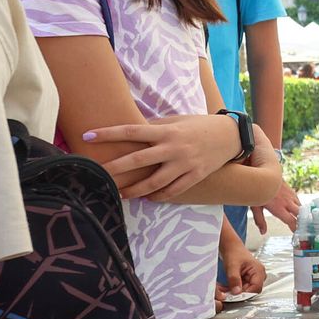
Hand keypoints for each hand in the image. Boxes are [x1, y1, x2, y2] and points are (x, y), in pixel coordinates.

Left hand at [87, 114, 238, 199]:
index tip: (88, 135)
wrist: (231, 136)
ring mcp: (185, 164)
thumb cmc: (199, 125)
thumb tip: (130, 131)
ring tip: (120, 194)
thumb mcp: (177, 120)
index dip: (108, 133)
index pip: (131, 131)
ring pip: (154, 182)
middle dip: (115, 168)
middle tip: (97, 175)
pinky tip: (148, 198)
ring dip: (135, 190)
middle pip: (137, 160)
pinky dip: (158, 196)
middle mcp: (173, 147)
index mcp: (166, 130)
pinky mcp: (195, 175)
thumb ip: (155, 126)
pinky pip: (173, 190)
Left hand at [220, 242, 266, 296]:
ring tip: (225, 288)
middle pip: (251, 291)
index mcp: (259, 271)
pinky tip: (227, 287)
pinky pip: (242, 288)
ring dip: (235, 291)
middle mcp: (259, 275)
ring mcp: (254, 278)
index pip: (256, 288)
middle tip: (227, 292)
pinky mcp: (248, 280)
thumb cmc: (234, 253)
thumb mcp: (232, 266)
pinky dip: (234, 289)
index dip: (245, 293)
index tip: (234, 295)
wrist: (231, 248)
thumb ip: (234, 279)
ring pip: (246, 291)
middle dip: (239, 293)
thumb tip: (236, 292)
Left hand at [253, 182, 300, 232]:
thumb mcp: (255, 206)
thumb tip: (262, 232)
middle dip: (303, 222)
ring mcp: (290, 195)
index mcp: (278, 208)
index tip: (298, 234)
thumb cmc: (257, 190)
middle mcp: (287, 202)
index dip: (296, 228)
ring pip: (301, 207)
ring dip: (302, 214)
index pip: (291, 221)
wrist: (263, 173)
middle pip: (300, 215)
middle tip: (305, 229)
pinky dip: (299, 206)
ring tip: (304, 221)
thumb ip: (259, 220)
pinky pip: (298, 200)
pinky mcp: (290, 190)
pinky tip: (297, 209)